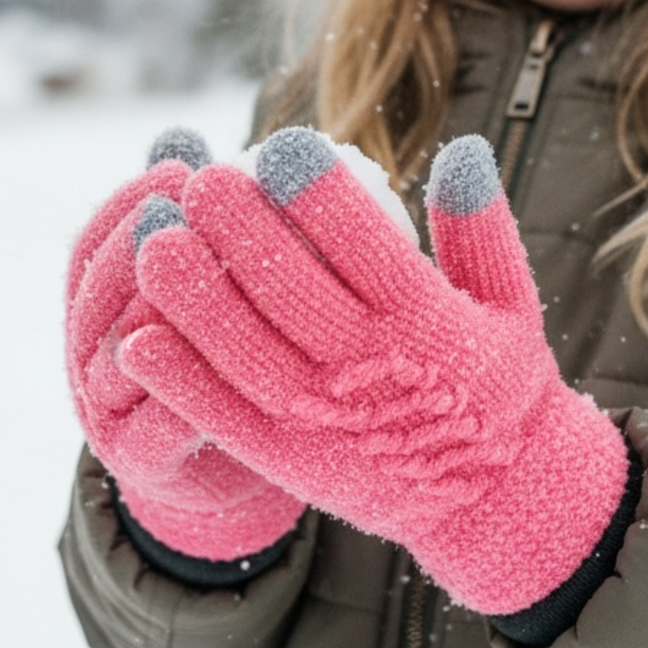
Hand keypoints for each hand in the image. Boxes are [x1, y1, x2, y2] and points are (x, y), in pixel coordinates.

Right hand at [64, 127, 303, 562]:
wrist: (213, 464)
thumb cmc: (213, 351)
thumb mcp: (202, 282)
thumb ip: (188, 217)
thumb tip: (178, 131)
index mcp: (95, 300)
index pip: (92, 240)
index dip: (129, 201)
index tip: (180, 167)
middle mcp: (87, 350)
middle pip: (96, 293)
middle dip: (140, 248)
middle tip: (189, 213)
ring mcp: (105, 409)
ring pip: (116, 356)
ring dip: (155, 316)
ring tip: (202, 283)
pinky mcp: (139, 460)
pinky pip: (151, 426)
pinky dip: (179, 394)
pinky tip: (218, 366)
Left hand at [123, 129, 628, 614]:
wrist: (491, 501)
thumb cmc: (496, 382)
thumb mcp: (511, 305)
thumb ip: (482, 228)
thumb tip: (463, 149)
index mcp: (426, 323)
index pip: (367, 246)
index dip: (320, 196)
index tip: (281, 145)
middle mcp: (371, 371)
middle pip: (294, 293)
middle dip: (243, 233)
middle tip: (203, 180)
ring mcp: (324, 420)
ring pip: (248, 353)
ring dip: (196, 300)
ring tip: (154, 242)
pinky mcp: (290, 461)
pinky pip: (226, 419)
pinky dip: (181, 384)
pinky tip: (136, 340)